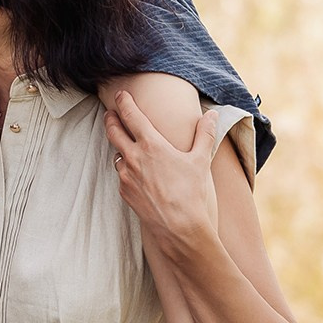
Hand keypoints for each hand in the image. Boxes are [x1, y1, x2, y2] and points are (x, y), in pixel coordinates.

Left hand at [104, 91, 219, 253]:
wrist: (179, 227)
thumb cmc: (192, 193)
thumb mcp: (200, 160)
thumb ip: (205, 134)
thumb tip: (212, 115)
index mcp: (151, 145)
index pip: (131, 116)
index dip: (124, 102)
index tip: (121, 94)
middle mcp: (133, 158)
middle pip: (113, 132)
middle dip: (111, 119)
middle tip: (110, 113)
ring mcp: (126, 176)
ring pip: (117, 155)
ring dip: (120, 147)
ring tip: (126, 144)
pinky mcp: (124, 192)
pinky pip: (122, 175)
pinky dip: (127, 169)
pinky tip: (136, 172)